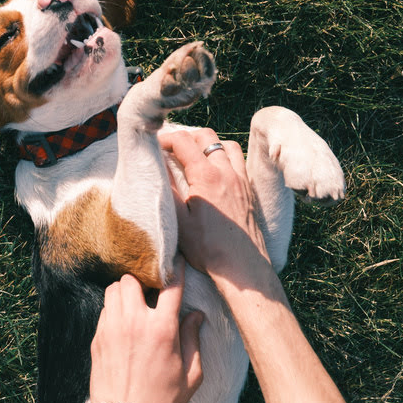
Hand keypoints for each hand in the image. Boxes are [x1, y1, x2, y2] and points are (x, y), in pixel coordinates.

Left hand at [89, 274, 203, 402]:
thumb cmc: (163, 401)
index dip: (176, 270)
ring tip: (134, 304)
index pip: (171, 286)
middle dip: (142, 281)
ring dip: (124, 292)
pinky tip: (122, 323)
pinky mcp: (97, 338)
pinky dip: (113, 310)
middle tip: (150, 291)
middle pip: (132, 279)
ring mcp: (112, 328)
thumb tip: (195, 315)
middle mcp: (135, 322)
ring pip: (113, 290)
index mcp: (163, 329)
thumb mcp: (192, 374)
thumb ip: (193, 339)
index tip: (177, 262)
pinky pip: (103, 310)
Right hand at [158, 128, 270, 277]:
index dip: (165, 139)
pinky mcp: (248, 190)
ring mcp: (241, 180)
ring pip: (225, 145)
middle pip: (206, 136)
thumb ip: (168, 188)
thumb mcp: (178, 219)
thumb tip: (157, 166)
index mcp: (206, 176)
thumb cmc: (208, 247)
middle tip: (171, 150)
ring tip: (193, 157)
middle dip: (186, 137)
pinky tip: (214, 172)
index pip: (183, 141)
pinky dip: (224, 156)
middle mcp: (227, 172)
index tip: (154, 146)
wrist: (241, 266)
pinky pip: (238, 160)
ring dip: (207, 145)